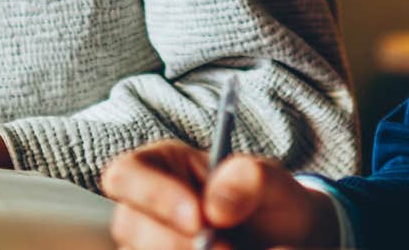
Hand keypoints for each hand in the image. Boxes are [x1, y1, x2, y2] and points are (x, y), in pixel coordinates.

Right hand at [101, 142, 340, 249]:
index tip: (198, 218)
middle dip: (173, 242)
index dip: (153, 195)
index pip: (126, 175)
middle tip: (226, 249)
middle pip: (128, 226)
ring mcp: (147, 245)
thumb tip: (215, 207)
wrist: (282, 241)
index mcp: (159, 166)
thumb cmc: (269, 204)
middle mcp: (144, 211)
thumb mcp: (271, 182)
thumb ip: (250, 179)